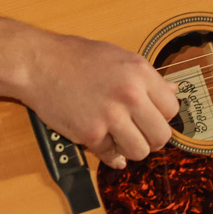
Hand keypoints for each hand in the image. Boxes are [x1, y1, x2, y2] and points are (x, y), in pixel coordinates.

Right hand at [17, 30, 179, 169]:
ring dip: (131, 148)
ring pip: (140, 151)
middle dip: (152, 138)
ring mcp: (110, 116)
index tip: (151, 116)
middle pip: (161, 136)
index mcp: (140, 72)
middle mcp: (129, 95)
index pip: (172, 109)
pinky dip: (110, 154)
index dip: (162, 116)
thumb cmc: (77, 57)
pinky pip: (112, 157)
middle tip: (139, 133)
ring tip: (120, 137)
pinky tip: (104, 142)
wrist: (39, 64)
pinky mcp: (90, 134)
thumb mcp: (119, 57)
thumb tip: (173, 91)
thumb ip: (147, 77)